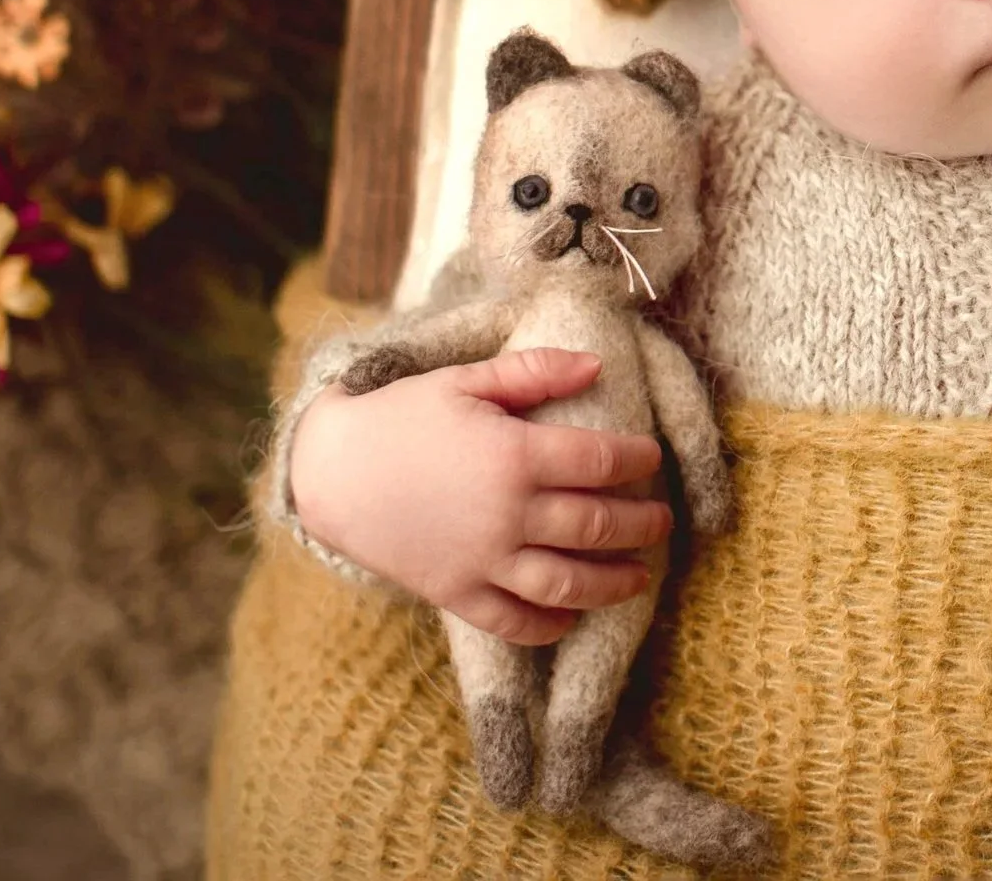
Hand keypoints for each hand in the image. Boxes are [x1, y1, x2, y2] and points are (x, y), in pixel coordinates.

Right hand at [288, 348, 672, 644]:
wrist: (328, 471)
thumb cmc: (399, 416)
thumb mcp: (465, 380)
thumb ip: (533, 371)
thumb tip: (596, 365)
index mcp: (516, 455)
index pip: (601, 460)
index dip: (637, 458)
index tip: (652, 457)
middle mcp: (508, 513)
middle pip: (597, 524)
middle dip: (641, 523)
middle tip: (663, 521)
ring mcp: (483, 560)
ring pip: (568, 581)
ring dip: (614, 581)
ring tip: (641, 575)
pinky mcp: (456, 593)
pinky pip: (514, 621)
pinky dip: (549, 625)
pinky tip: (572, 618)